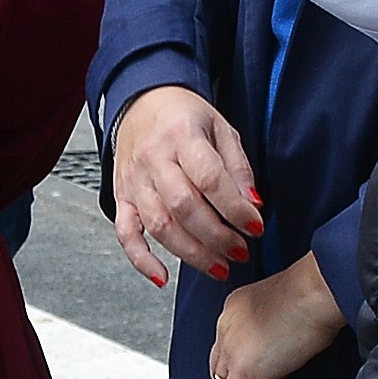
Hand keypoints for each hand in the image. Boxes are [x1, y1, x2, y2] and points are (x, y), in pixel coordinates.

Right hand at [109, 86, 263, 291]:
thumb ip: (237, 167)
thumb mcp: (221, 128)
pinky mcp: (122, 197)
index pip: (209, 178)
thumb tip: (253, 204)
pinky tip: (163, 277)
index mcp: (182, 135)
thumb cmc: (184, 116)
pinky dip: (141, 260)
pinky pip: (126, 234)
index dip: (235, 208)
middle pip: (183, 207)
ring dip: (191, 253)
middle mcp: (154, 159)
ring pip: (158, 225)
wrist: (142, 102)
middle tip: (240, 251)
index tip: (255, 226)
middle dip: (216, 236)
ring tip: (219, 267)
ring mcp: (134, 181)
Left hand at [208, 253, 347, 378]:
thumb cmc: (316, 295)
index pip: (228, 350)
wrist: (320, 290)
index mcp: (235, 308)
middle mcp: (225, 326)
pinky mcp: (240, 368)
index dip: (246, 373)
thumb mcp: (286, 316)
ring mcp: (229, 347)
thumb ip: (273, 342)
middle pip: (220, 372)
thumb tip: (276, 373)